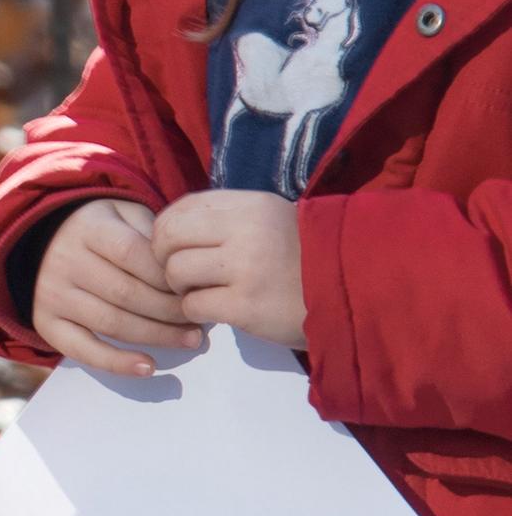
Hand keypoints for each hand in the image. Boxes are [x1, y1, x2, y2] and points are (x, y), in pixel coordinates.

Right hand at [30, 197, 205, 379]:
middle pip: (126, 293)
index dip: (167, 275)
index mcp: (88, 228)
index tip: (196, 288)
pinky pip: (83, 350)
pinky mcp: (46, 323)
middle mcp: (65, 260)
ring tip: (189, 340)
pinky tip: (147, 367)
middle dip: (170, 311)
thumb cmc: (102, 229)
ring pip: (111, 323)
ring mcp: (52, 294)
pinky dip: (116, 362)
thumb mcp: (125, 213)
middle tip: (200, 320)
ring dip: (156, 336)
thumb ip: (153, 234)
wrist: (46, 241)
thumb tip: (188, 274)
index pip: (132, 254)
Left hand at [155, 188, 307, 348]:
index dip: (166, 229)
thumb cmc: (304, 258)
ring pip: (176, 271)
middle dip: (163, 258)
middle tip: (179, 274)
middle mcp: (245, 230)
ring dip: (179, 287)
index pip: (182, 207)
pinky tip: (213, 311)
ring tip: (200, 292)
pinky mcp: (245, 305)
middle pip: (169, 236)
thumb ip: (227, 218)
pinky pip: (193, 305)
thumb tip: (172, 228)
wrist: (352, 293)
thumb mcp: (270, 220)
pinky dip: (194, 311)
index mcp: (250, 204)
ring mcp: (245, 268)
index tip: (174, 248)